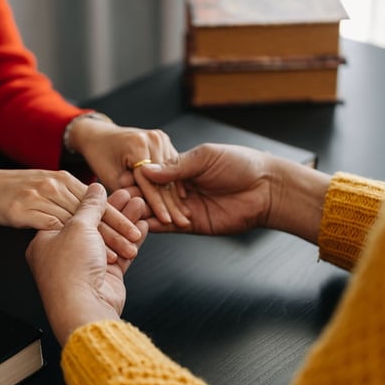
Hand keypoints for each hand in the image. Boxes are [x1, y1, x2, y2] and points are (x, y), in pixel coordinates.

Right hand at [0, 168, 141, 260]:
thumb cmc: (12, 192)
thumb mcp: (48, 191)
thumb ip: (72, 196)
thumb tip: (98, 199)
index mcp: (62, 180)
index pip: (96, 201)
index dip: (117, 215)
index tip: (138, 228)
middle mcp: (54, 187)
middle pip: (92, 211)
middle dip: (118, 226)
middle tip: (138, 239)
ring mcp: (41, 199)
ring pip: (81, 222)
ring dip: (107, 238)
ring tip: (127, 247)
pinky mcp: (26, 211)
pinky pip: (60, 228)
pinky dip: (80, 242)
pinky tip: (101, 254)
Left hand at [26, 183, 148, 345]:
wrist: (83, 307)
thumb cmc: (70, 270)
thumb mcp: (78, 226)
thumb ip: (90, 206)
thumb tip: (94, 189)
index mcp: (46, 240)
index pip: (70, 213)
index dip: (90, 200)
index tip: (106, 188)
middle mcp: (65, 253)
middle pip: (92, 225)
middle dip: (113, 209)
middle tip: (129, 193)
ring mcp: (86, 266)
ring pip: (109, 238)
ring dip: (126, 221)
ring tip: (140, 204)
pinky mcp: (105, 277)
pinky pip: (121, 253)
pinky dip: (132, 240)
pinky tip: (143, 226)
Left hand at [67, 117, 190, 227]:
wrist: (100, 134)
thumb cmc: (100, 155)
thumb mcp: (108, 176)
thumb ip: (126, 190)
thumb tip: (139, 205)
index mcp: (137, 144)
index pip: (152, 181)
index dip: (159, 204)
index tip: (166, 221)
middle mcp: (152, 138)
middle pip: (165, 178)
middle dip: (172, 203)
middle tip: (182, 223)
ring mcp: (160, 138)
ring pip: (171, 173)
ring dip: (177, 195)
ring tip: (185, 216)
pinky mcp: (163, 140)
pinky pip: (171, 166)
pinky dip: (175, 182)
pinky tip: (183, 200)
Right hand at [140, 143, 330, 242]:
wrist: (266, 189)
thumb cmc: (241, 165)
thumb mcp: (205, 158)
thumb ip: (176, 167)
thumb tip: (147, 170)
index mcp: (183, 168)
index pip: (154, 173)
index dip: (139, 176)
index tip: (122, 176)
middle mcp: (181, 188)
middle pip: (152, 193)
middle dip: (135, 195)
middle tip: (118, 197)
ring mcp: (185, 207)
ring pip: (157, 210)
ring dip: (141, 211)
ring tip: (124, 211)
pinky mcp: (192, 225)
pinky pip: (168, 226)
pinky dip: (153, 226)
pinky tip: (138, 224)